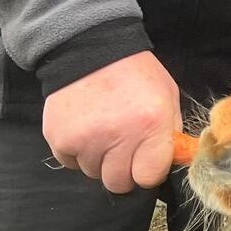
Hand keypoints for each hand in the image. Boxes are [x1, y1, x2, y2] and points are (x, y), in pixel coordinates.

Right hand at [43, 51, 181, 193]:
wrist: (90, 47)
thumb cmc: (135, 73)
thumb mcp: (167, 96)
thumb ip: (170, 133)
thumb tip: (168, 164)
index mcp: (151, 124)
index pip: (149, 178)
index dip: (148, 170)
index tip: (145, 159)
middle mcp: (118, 135)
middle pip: (119, 183)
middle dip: (123, 169)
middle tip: (122, 145)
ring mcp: (86, 139)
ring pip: (93, 173)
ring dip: (98, 158)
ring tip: (101, 128)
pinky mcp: (59, 138)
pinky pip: (70, 163)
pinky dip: (77, 151)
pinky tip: (84, 127)